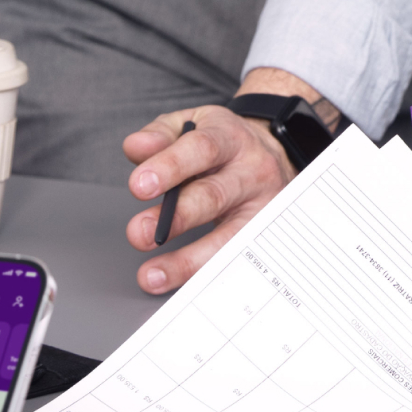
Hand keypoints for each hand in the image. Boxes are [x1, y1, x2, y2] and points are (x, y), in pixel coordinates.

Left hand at [122, 102, 290, 292]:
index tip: (138, 186)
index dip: (170, 167)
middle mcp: (252, 172)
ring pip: (228, 238)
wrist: (275, 155)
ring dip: (187, 261)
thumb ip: (160, 135)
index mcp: (230, 138)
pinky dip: (208, 277)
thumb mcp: (194, 125)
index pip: (201, 150)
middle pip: (214, 197)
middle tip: (138, 234)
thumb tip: (136, 148)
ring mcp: (263, 209)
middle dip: (175, 218)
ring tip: (151, 274)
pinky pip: (236, 261)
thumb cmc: (223, 144)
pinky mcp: (266, 238)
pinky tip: (182, 286)